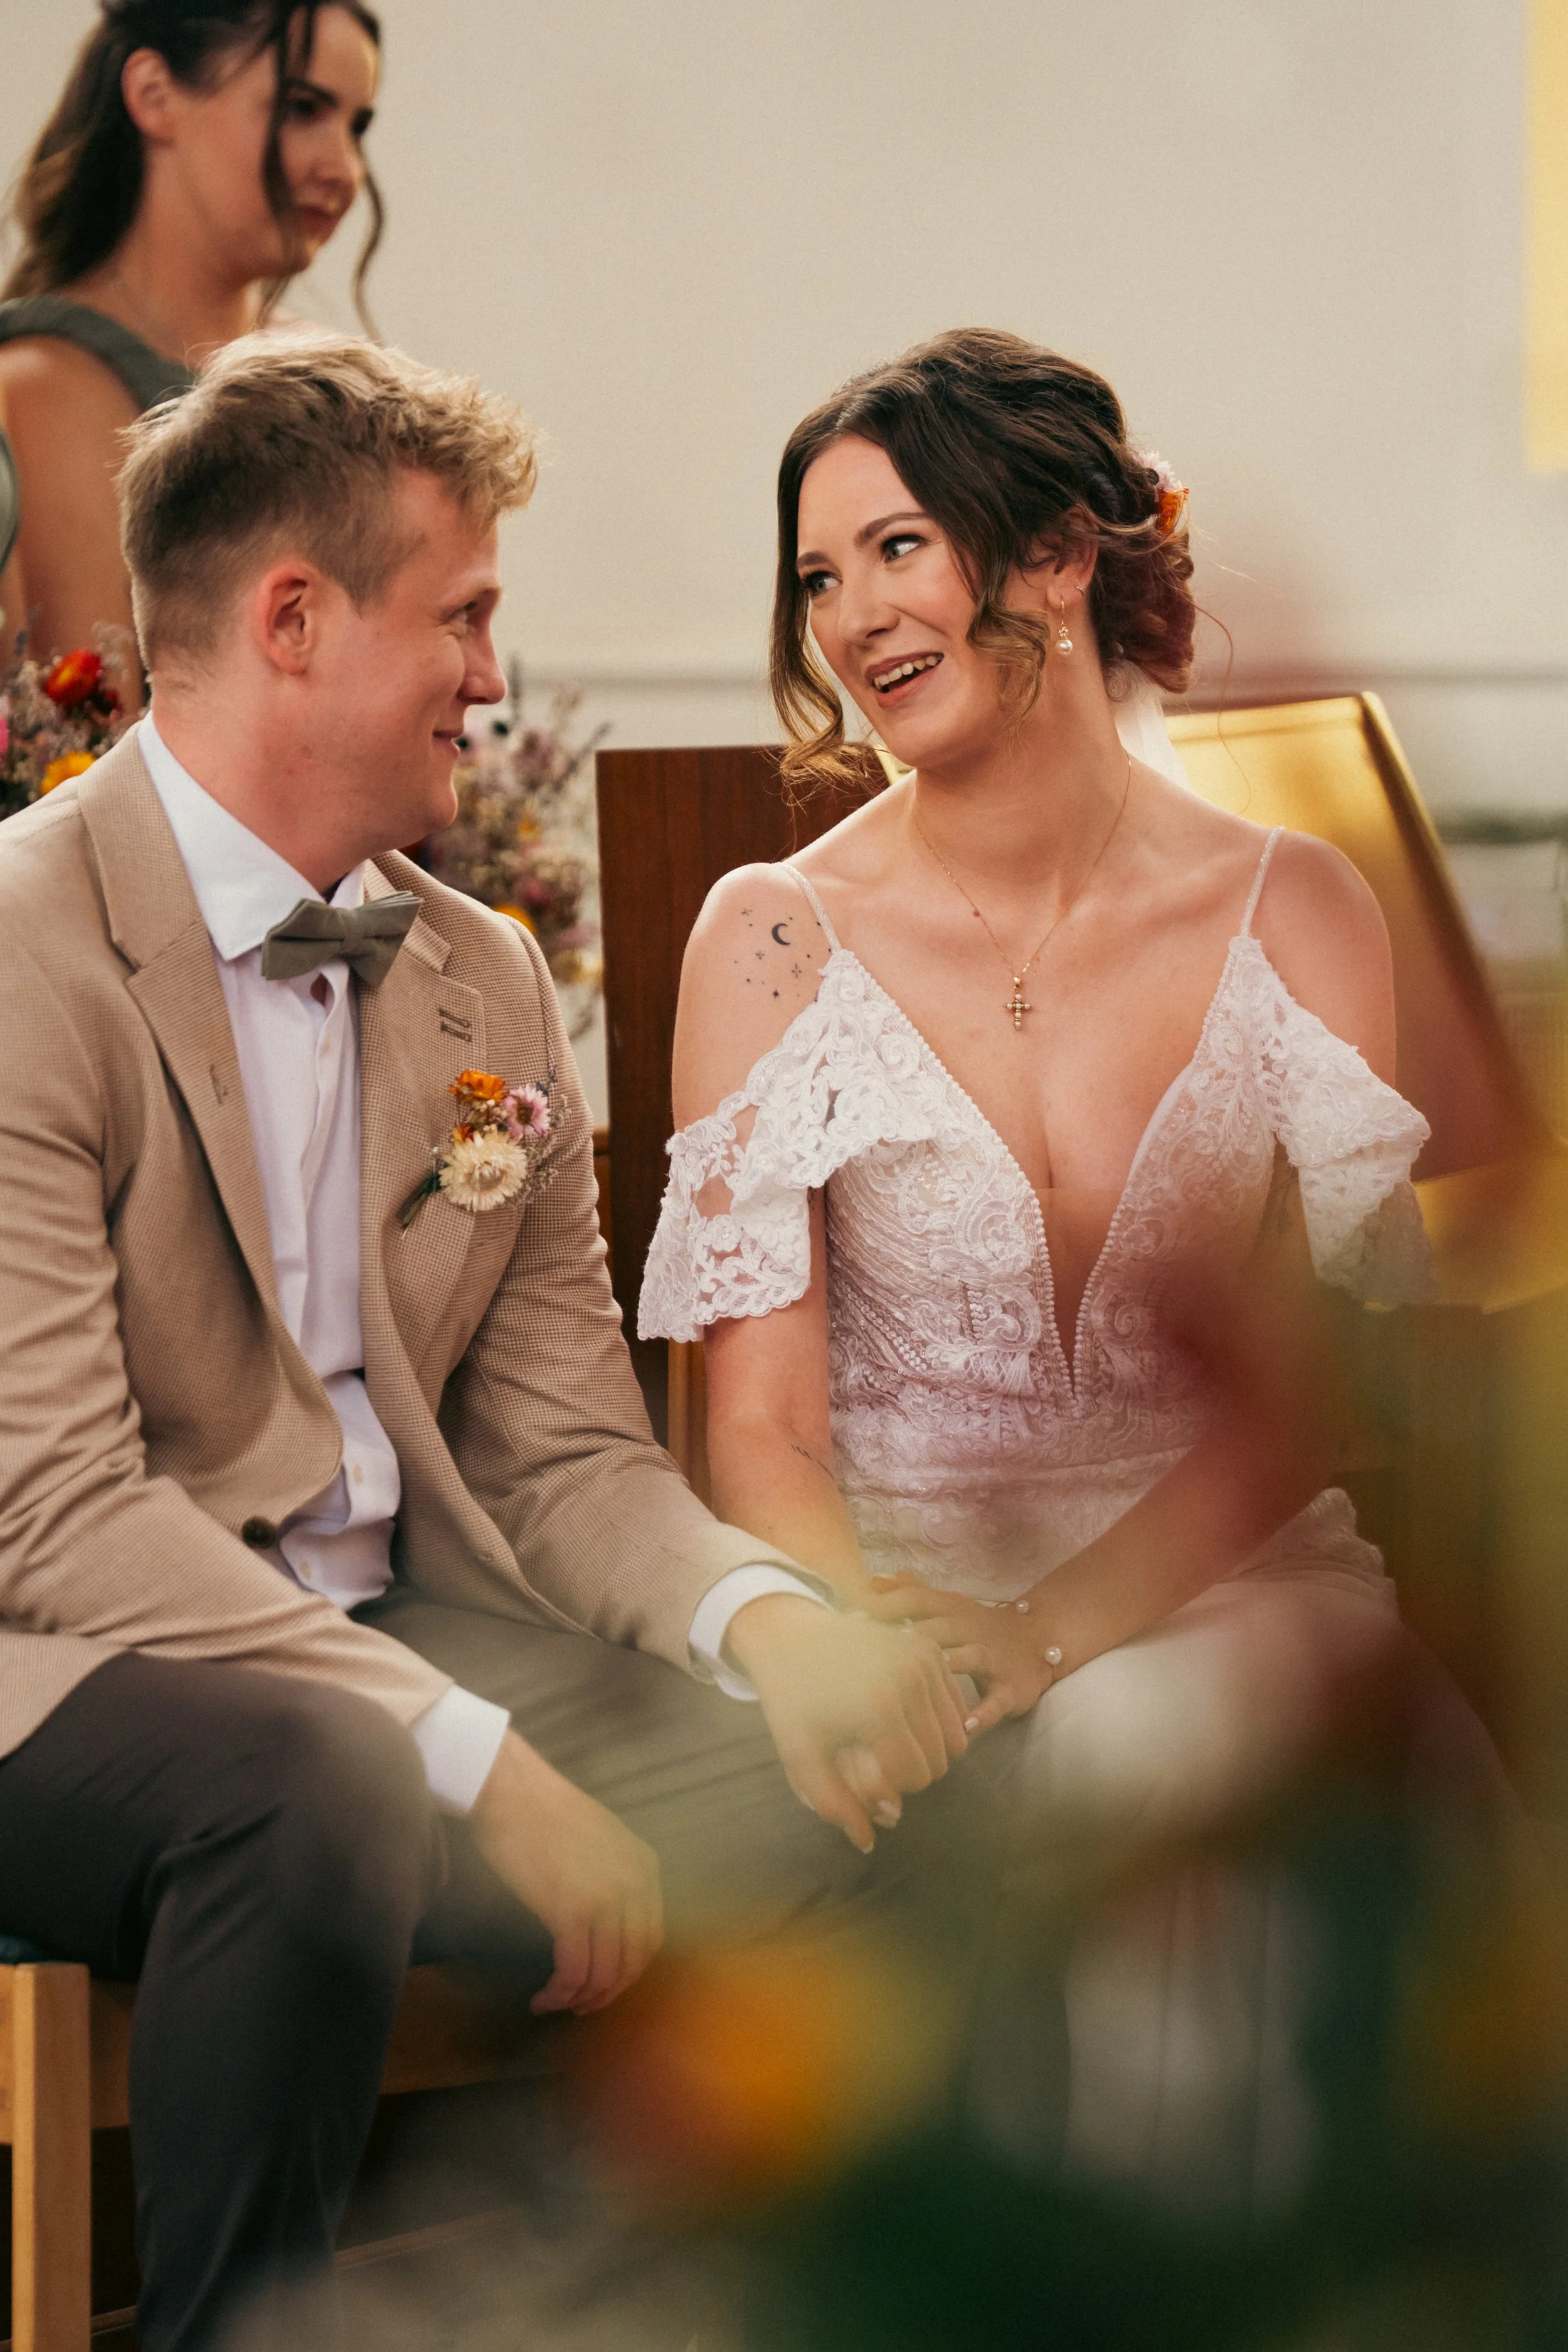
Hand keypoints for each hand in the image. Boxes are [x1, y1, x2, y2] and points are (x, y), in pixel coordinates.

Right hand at [468, 1730, 662, 2015]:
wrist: (510, 1790)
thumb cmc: (544, 1809)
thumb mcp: (601, 1838)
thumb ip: (614, 1874)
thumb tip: (606, 1920)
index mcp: (646, 1866)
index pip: (650, 1937)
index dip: (627, 1970)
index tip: (604, 1984)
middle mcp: (636, 1885)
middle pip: (632, 1961)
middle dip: (607, 1992)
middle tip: (581, 2006)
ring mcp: (607, 1899)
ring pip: (603, 1973)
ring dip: (580, 1998)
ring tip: (554, 2004)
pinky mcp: (572, 1911)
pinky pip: (573, 1971)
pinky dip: (559, 1993)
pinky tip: (543, 1998)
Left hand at [725, 1595, 969, 1854]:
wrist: (791, 1636)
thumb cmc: (793, 1701)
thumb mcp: (801, 1757)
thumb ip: (834, 1806)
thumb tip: (869, 1844)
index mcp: (876, 1709)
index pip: (914, 1777)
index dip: (892, 1789)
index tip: (865, 1774)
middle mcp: (908, 1680)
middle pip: (938, 1761)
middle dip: (911, 1773)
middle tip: (877, 1759)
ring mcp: (924, 1659)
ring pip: (955, 1738)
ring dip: (929, 1750)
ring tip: (892, 1741)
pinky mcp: (930, 1649)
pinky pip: (957, 1707)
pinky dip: (940, 1722)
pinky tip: (907, 1717)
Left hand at [864, 1576, 1058, 1732]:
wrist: (1040, 1642)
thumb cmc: (980, 1626)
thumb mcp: (949, 1604)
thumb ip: (912, 1592)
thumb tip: (872, 1580)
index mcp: (953, 1607)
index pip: (916, 1599)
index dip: (885, 1605)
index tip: (849, 1618)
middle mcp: (972, 1627)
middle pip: (937, 1627)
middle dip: (904, 1637)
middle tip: (867, 1652)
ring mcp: (994, 1657)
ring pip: (968, 1657)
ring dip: (944, 1666)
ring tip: (914, 1680)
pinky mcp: (1011, 1687)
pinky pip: (997, 1701)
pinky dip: (983, 1714)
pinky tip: (964, 1726)